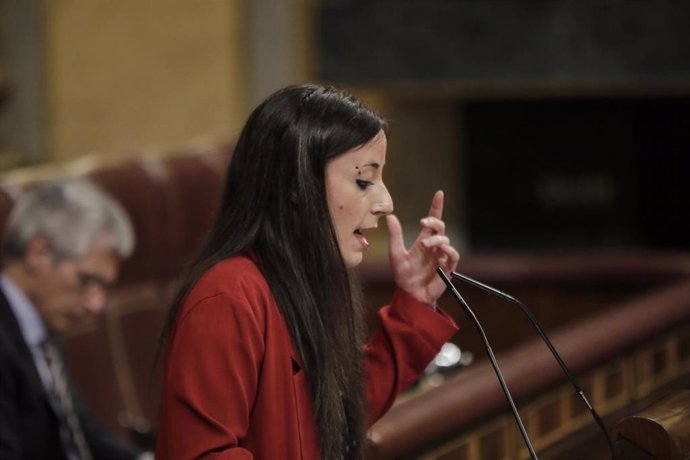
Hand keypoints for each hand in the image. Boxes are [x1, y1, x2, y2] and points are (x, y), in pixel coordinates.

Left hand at [386, 190, 459, 304]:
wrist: (410, 295)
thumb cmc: (403, 276)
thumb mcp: (396, 254)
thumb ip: (395, 236)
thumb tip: (390, 216)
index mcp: (423, 241)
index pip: (433, 221)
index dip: (436, 207)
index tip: (439, 194)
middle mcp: (434, 247)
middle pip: (441, 227)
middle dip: (434, 221)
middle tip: (423, 223)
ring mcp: (441, 257)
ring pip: (446, 240)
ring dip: (437, 239)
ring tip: (425, 245)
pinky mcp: (447, 268)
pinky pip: (453, 256)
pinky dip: (448, 252)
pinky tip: (440, 253)